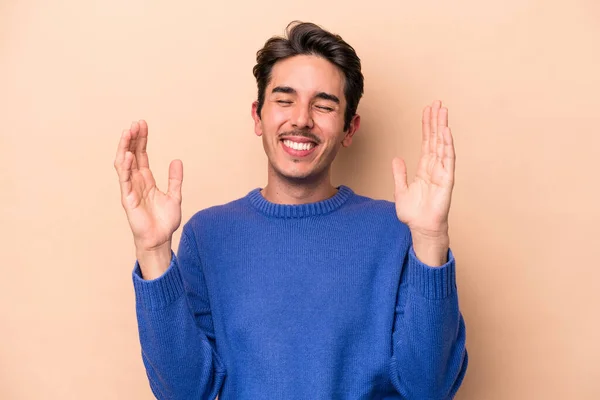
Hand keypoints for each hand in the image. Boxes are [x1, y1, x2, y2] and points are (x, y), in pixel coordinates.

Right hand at [113, 120, 182, 252]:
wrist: (160, 239)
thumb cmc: (165, 221)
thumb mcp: (174, 196)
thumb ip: (175, 179)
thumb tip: (177, 160)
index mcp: (146, 180)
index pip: (141, 155)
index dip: (141, 140)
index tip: (143, 124)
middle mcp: (136, 182)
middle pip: (131, 155)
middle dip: (132, 139)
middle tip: (136, 123)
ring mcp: (131, 189)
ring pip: (124, 164)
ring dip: (125, 147)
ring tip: (128, 132)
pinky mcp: (128, 199)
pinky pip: (125, 180)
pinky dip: (125, 167)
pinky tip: (128, 154)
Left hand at [392, 100, 454, 239]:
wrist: (421, 228)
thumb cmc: (414, 214)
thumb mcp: (401, 190)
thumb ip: (399, 174)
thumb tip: (396, 158)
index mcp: (425, 169)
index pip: (427, 142)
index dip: (427, 126)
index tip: (428, 111)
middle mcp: (435, 167)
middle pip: (436, 139)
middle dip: (436, 121)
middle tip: (437, 103)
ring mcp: (442, 173)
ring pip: (443, 145)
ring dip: (443, 127)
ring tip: (442, 110)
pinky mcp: (446, 180)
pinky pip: (447, 160)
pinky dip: (447, 145)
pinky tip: (446, 132)